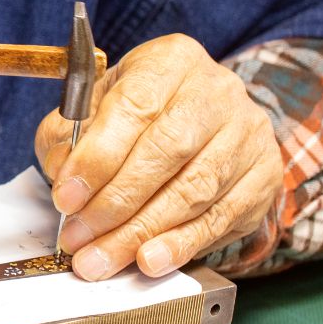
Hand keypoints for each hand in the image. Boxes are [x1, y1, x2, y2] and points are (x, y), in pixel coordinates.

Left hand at [35, 33, 282, 280]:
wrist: (210, 118)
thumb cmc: (141, 112)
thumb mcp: (96, 106)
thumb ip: (68, 135)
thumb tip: (60, 174)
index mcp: (171, 62)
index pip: (135, 108)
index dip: (97, 157)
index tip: (65, 197)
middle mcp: (217, 91)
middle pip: (167, 152)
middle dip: (115, 203)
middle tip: (78, 238)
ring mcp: (247, 134)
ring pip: (193, 191)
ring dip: (141, 232)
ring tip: (101, 259)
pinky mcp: (263, 176)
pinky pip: (220, 218)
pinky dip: (180, 245)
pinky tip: (149, 261)